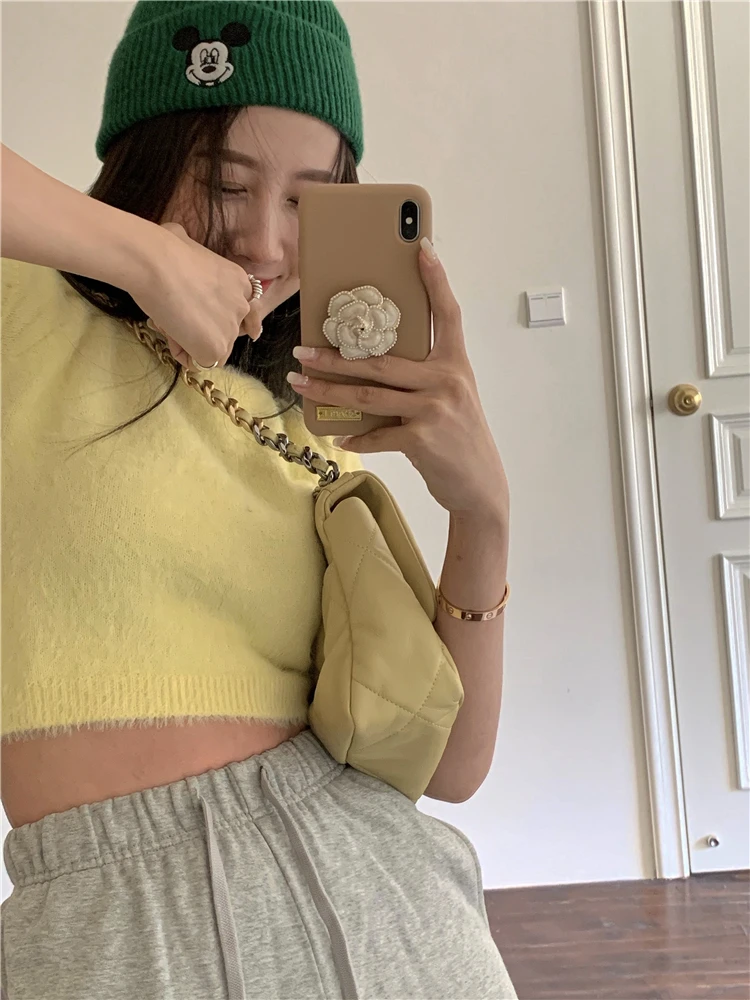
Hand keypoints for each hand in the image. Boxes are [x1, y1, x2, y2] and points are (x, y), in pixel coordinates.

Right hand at [129, 223, 262, 367]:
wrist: (154, 263)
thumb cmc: (162, 247)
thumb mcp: (185, 242)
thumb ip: (192, 253)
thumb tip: (178, 236)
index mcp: (238, 280)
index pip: (239, 309)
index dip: (226, 319)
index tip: (219, 324)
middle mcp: (241, 305)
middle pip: (226, 331)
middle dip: (203, 332)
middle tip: (175, 321)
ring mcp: (231, 328)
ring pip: (213, 348)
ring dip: (192, 343)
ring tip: (169, 325)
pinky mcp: (216, 347)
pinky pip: (201, 361)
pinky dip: (185, 354)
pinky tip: (171, 338)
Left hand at [289, 242, 509, 521]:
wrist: (480, 485)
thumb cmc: (459, 438)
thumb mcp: (451, 398)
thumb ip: (422, 378)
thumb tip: (371, 366)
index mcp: (455, 363)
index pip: (446, 313)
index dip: (435, 279)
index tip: (421, 247)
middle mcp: (446, 380)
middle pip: (380, 360)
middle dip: (334, 355)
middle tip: (302, 349)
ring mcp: (434, 409)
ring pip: (367, 394)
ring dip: (327, 390)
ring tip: (301, 383)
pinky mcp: (421, 439)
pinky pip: (377, 434)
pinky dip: (355, 437)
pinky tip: (339, 436)